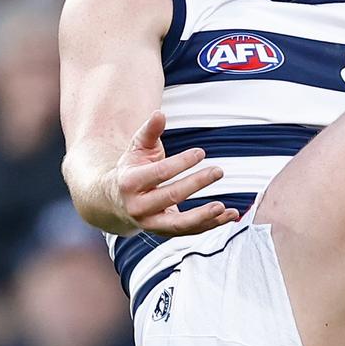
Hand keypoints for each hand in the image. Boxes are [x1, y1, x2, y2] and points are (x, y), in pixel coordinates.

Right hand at [111, 110, 239, 235]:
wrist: (114, 201)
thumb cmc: (132, 168)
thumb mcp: (137, 148)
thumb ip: (149, 131)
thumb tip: (159, 113)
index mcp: (130, 183)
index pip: (160, 173)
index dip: (181, 163)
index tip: (201, 152)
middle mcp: (138, 207)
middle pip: (170, 196)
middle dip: (196, 184)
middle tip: (218, 171)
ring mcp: (150, 223)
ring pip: (179, 224)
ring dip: (204, 217)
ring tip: (224, 207)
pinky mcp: (163, 232)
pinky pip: (189, 231)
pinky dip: (210, 225)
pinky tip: (230, 215)